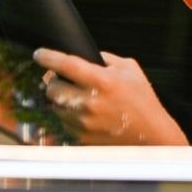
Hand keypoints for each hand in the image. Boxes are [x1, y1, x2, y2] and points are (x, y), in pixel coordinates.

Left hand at [34, 48, 189, 145]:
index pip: (66, 65)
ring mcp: (84, 122)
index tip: (39, 54)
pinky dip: (68, 116)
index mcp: (102, 82)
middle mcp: (90, 102)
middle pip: (52, 89)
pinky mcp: (82, 137)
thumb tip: (83, 54)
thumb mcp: (130, 70)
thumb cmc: (142, 100)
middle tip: (62, 80)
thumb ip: (105, 59)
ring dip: (61, 100)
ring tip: (77, 99)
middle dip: (54, 82)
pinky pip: (64, 123)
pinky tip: (83, 114)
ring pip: (55, 107)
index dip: (48, 57)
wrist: (151, 135)